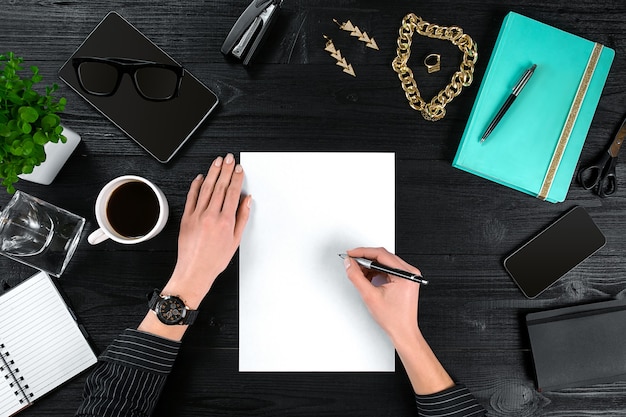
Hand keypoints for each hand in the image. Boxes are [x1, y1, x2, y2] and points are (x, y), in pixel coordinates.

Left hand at [163, 153, 251, 308]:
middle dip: (226, 170)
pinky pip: (191, 197)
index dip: (237, 178)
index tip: (239, 169)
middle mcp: (211, 216)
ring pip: (206, 188)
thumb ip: (242, 218)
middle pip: (220, 186)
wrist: (195, 270)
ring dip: (213, 173)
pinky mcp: (186, 218)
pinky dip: (196, 185)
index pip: (233, 193)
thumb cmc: (215, 259)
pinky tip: (201, 177)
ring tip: (217, 162)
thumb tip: (246, 201)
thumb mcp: (235, 240)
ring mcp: (197, 215)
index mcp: (225, 221)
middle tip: (229, 158)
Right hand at [343, 247, 453, 394]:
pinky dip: (375, 271)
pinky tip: (366, 277)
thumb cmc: (394, 318)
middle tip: (351, 262)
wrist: (403, 332)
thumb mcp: (370, 296)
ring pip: (384, 262)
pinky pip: (387, 269)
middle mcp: (410, 272)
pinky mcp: (404, 279)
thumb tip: (349, 264)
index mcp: (405, 274)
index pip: (381, 254)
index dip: (362, 252)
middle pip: (383, 256)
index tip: (350, 254)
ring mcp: (408, 275)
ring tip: (358, 272)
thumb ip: (357, 277)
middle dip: (365, 258)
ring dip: (369, 265)